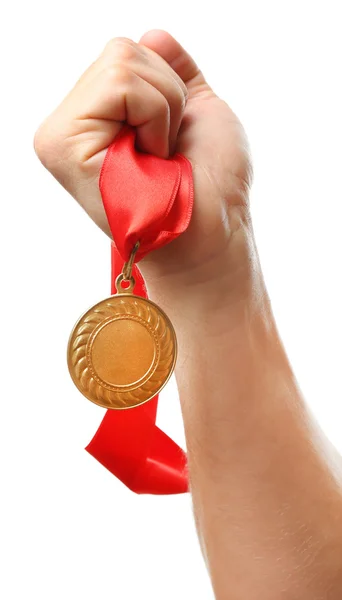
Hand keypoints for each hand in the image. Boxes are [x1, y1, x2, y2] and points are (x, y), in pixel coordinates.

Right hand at [34, 30, 253, 302]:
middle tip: (166, 151)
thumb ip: (172, 69)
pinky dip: (153, 118)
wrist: (213, 229)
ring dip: (162, 111)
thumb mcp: (197, 110)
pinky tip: (147, 159)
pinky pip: (119, 84)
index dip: (167, 89)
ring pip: (122, 64)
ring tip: (156, 158)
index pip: (126, 53)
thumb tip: (151, 34)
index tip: (170, 141)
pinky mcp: (62, 146)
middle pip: (122, 51)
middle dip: (167, 97)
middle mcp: (71, 125)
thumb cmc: (211, 182)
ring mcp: (61, 136)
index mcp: (98, 117)